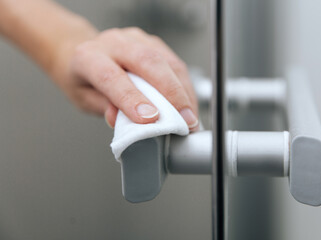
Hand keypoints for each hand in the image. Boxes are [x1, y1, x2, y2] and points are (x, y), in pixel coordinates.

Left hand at [52, 27, 198, 129]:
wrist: (85, 53)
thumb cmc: (84, 78)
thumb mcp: (85, 99)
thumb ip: (105, 108)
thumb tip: (127, 122)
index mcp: (89, 56)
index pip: (111, 77)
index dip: (132, 99)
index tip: (151, 119)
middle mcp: (113, 42)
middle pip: (147, 61)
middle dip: (171, 93)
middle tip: (184, 120)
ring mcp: (136, 39)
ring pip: (166, 60)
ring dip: (183, 90)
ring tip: (191, 116)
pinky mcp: (153, 43)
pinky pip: (174, 62)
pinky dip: (184, 85)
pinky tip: (188, 102)